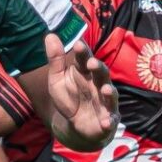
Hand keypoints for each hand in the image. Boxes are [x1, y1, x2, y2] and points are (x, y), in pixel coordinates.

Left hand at [44, 33, 117, 151]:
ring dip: (109, 92)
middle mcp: (98, 84)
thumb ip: (55, 60)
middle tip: (92, 63)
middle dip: (98, 68)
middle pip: (101, 74)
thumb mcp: (57, 80)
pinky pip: (110, 120)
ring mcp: (105, 102)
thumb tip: (50, 35)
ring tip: (106, 90)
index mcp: (85, 73)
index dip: (83, 53)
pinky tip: (106, 123)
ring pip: (110, 95)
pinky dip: (109, 121)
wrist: (77, 126)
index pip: (84, 60)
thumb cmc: (69, 99)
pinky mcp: (107, 119)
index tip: (78, 45)